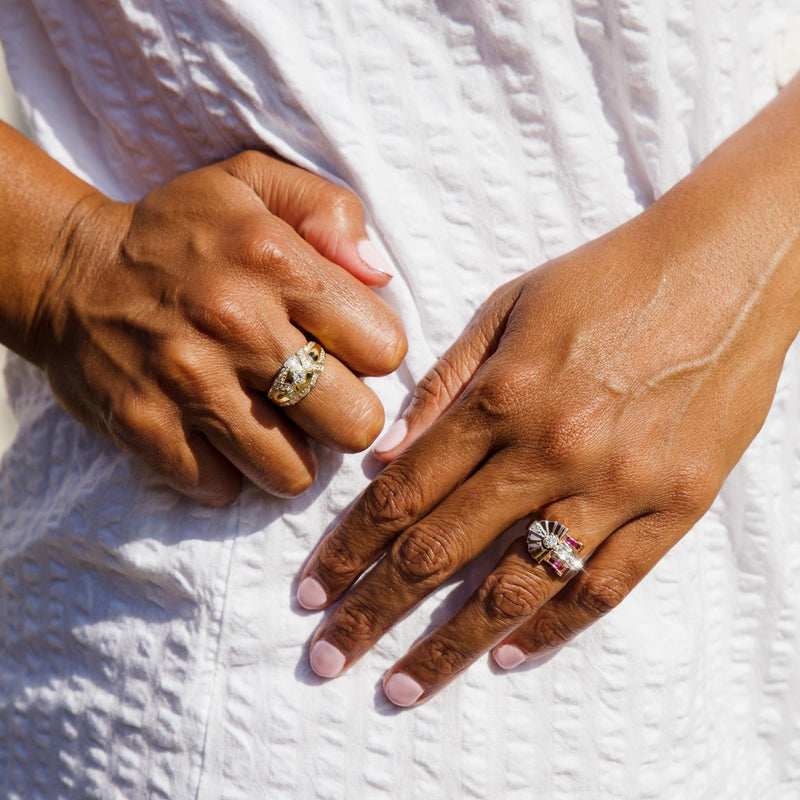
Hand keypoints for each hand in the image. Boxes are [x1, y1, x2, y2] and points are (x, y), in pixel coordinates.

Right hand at [32, 151, 405, 504]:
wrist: (69, 271)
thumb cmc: (181, 233)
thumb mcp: (254, 182)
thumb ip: (331, 211)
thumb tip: (379, 275)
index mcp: (276, 260)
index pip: (385, 350)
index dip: (372, 355)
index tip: (342, 347)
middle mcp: (237, 324)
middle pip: (354, 424)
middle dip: (344, 416)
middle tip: (315, 397)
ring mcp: (188, 382)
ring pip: (295, 473)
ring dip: (290, 454)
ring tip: (269, 421)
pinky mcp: (144, 428)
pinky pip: (222, 487)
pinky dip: (225, 471)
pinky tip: (215, 435)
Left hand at [296, 75, 799, 703]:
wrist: (727, 269)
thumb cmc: (605, 279)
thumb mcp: (507, 308)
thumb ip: (444, 385)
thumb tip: (386, 455)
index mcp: (503, 397)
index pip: (402, 494)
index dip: (348, 550)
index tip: (310, 595)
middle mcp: (552, 449)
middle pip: (442, 550)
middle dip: (375, 610)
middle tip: (327, 658)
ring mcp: (617, 484)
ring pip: (517, 586)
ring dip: (452, 644)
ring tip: (403, 684)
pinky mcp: (676, 505)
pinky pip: (606, 585)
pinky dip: (555, 628)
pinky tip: (509, 656)